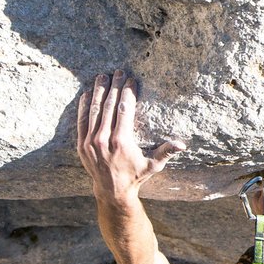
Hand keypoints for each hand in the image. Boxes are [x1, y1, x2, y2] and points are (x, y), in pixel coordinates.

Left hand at [76, 70, 182, 201]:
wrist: (112, 191)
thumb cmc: (136, 176)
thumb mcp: (153, 165)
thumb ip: (166, 152)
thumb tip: (182, 145)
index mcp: (122, 141)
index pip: (124, 109)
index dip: (127, 92)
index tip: (130, 80)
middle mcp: (104, 140)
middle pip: (109, 106)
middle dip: (114, 87)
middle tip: (118, 72)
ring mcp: (90, 142)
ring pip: (94, 110)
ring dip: (98, 91)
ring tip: (102, 77)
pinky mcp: (81, 144)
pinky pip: (82, 121)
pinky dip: (84, 106)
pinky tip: (88, 93)